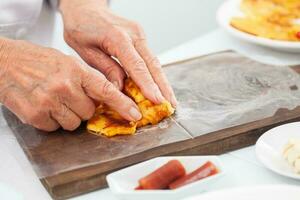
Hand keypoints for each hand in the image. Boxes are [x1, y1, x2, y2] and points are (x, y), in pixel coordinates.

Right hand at [0, 38, 141, 130]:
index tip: (134, 114)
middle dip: (83, 107)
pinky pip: (55, 128)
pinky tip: (43, 106)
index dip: (122, 104)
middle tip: (69, 95)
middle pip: (89, 112)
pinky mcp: (35, 115)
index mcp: (75, 70)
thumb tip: (106, 97)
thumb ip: (87, 80)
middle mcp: (64, 86)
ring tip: (54, 100)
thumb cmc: (37, 61)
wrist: (5, 62)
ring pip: (74, 123)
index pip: (106, 90)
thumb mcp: (67, 62)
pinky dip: (52, 120)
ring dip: (67, 115)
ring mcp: (49, 102)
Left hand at [59, 0, 176, 106]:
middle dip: (163, 87)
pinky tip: (160, 87)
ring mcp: (139, 35)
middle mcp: (134, 34)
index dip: (148, 85)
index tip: (157, 100)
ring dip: (163, 82)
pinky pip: (150, 59)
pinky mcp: (140, 37)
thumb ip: (105, 68)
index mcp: (118, 37)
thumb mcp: (85, 50)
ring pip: (155, 62)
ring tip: (170, 100)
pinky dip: (156, 75)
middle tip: (170, 105)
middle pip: (153, 65)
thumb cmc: (81, 27)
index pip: (137, 66)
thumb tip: (120, 87)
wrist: (85, 7)